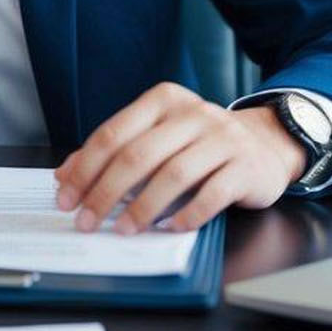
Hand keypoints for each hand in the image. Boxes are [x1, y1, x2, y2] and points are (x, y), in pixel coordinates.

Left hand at [52, 83, 304, 234]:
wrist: (265, 143)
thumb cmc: (200, 143)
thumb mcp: (158, 136)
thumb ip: (115, 151)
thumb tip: (66, 175)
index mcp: (163, 101)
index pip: (114, 134)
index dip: (85, 169)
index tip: (66, 198)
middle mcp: (193, 114)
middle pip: (139, 155)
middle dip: (106, 193)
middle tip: (88, 221)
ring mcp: (222, 138)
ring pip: (174, 174)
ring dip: (143, 207)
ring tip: (125, 229)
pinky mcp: (245, 166)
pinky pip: (212, 193)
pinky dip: (188, 214)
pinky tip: (170, 227)